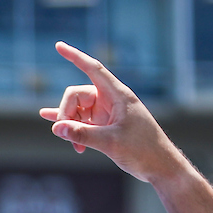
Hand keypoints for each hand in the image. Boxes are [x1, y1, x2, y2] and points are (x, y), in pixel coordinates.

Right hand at [39, 42, 183, 183]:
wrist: (159, 166)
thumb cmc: (143, 151)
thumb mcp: (110, 143)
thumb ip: (82, 134)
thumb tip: (56, 128)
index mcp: (118, 95)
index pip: (93, 69)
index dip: (75, 56)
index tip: (58, 45)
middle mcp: (111, 100)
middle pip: (77, 95)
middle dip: (66, 113)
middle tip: (66, 135)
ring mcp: (107, 113)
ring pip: (77, 111)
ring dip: (71, 127)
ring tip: (73, 146)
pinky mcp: (105, 126)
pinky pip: (82, 121)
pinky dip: (70, 124)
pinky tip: (52, 123)